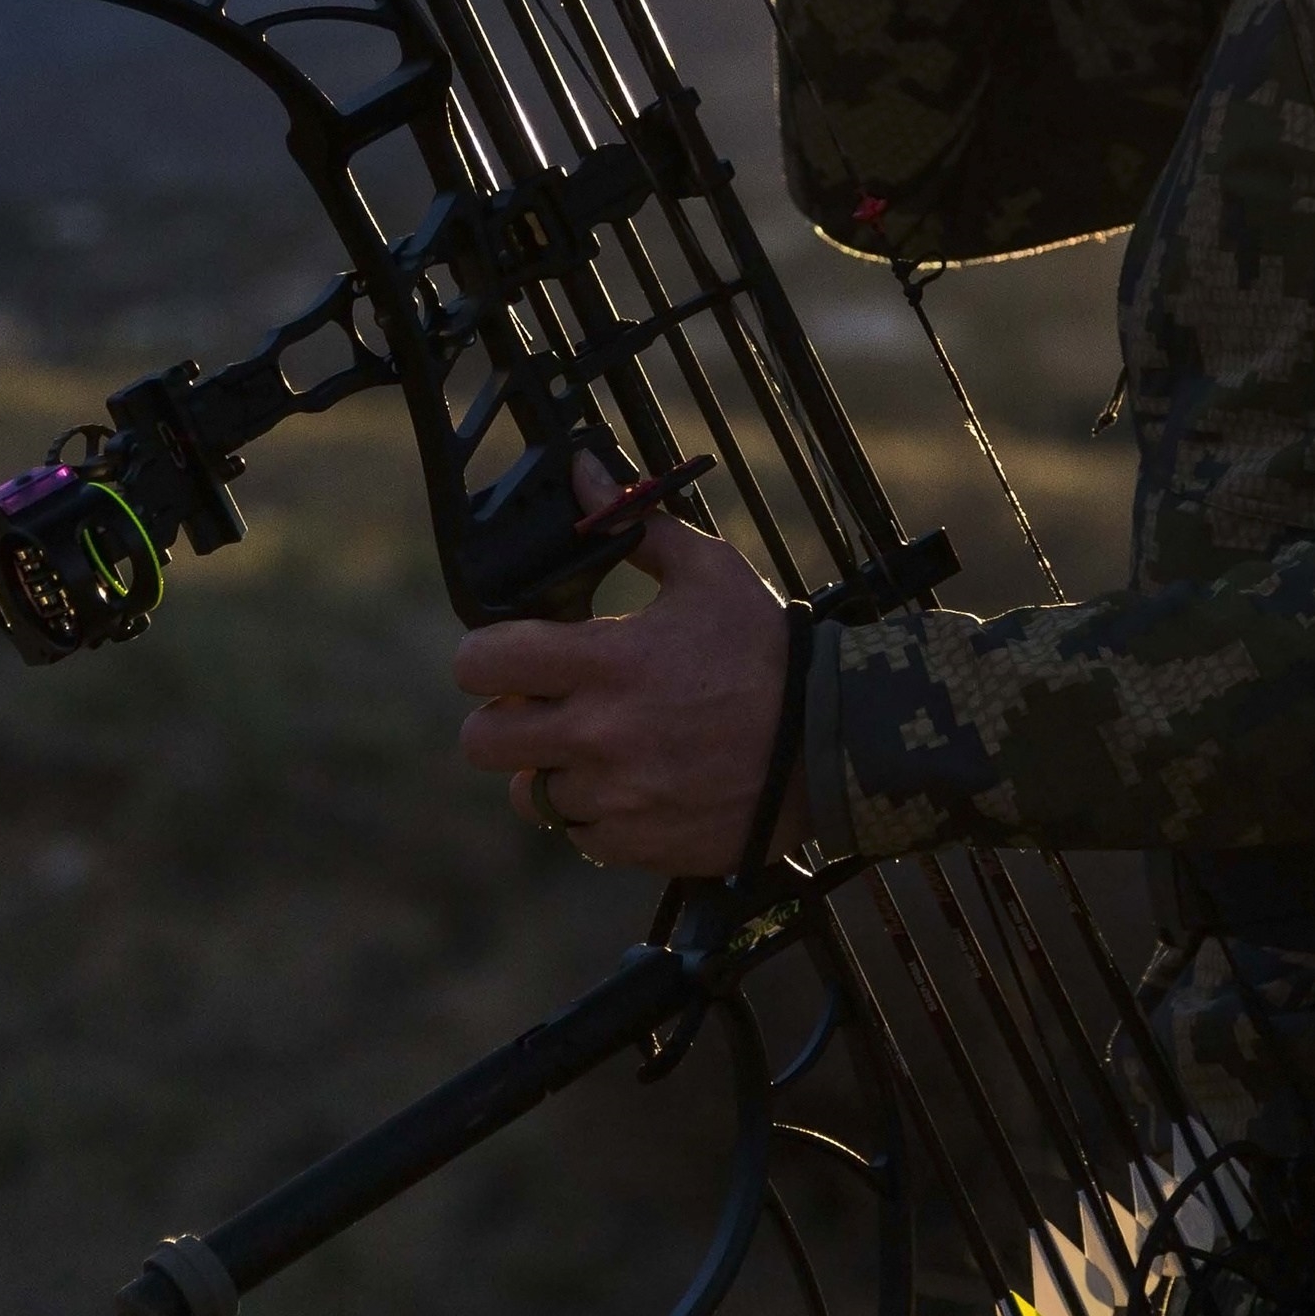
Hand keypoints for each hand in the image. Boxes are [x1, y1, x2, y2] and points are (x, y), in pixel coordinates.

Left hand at [454, 456, 799, 875]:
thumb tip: (580, 471)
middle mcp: (598, 734)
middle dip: (500, 720)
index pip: (481, 663)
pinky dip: (594, 815)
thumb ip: (631, 525)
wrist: (833, 744)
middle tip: (538, 707)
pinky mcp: (638, 844)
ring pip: (528, 795)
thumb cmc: (768, 651)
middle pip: (481, 742)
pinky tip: (631, 785)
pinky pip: (579, 836)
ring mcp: (615, 796)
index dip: (482, 656)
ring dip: (551, 771)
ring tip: (595, 749)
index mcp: (605, 661)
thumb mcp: (708, 572)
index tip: (505, 656)